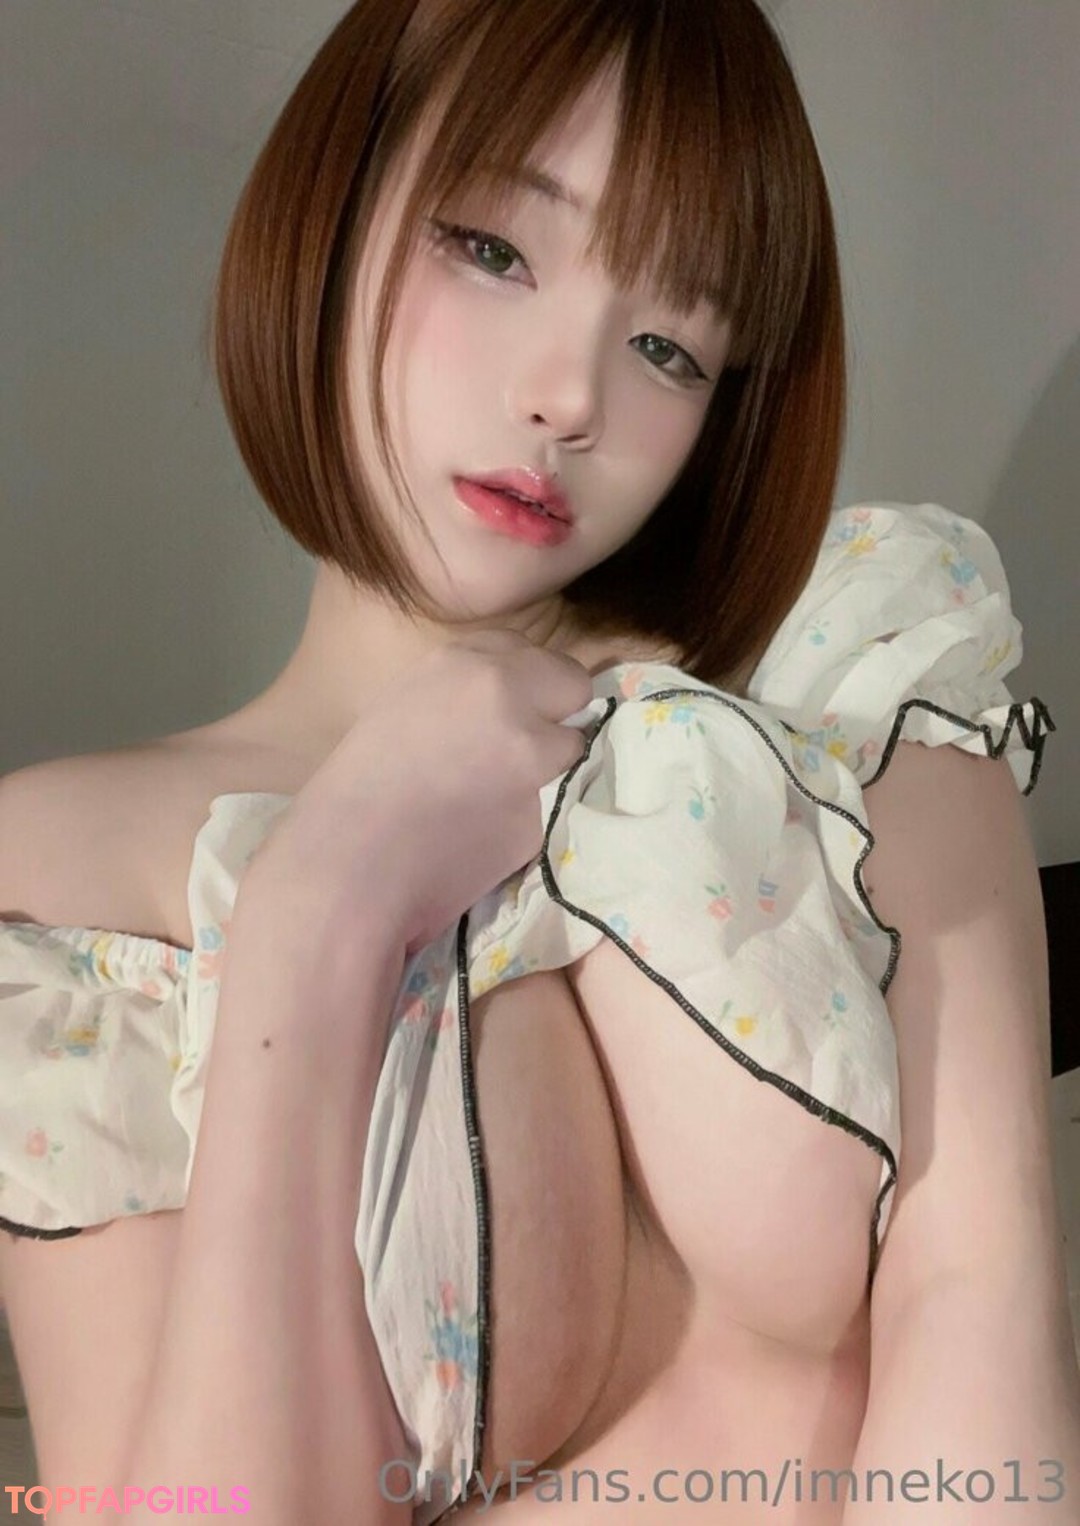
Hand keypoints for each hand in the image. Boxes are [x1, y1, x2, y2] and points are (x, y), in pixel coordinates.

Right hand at [239, 629, 595, 956]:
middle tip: (520, 750)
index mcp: (463, 660)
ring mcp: (528, 749)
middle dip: (557, 715)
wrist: (349, 862)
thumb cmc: (361, 787)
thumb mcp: (408, 705)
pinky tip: (485, 832)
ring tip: (493, 797)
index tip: (510, 711)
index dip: (528, 685)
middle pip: (572, 685)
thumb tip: (515, 698)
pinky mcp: (540, 808)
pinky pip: (553, 804)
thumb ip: (465, 692)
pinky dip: (529, 817)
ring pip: (572, 748)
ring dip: (550, 769)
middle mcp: (504, 692)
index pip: (532, 653)